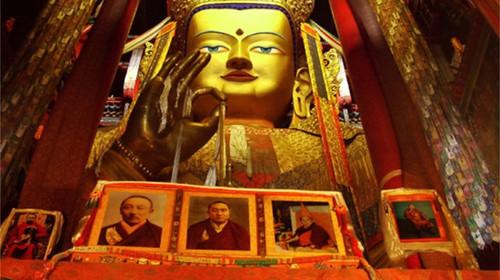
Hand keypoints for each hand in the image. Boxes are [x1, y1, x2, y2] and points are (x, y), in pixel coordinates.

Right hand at [113, 50, 224, 178]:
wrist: (154, 152)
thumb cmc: (176, 147)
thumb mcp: (202, 133)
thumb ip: (214, 119)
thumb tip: (224, 106)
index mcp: (185, 111)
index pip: (200, 94)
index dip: (213, 92)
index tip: (224, 97)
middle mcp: (174, 101)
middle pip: (187, 78)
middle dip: (197, 66)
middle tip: (206, 54)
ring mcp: (164, 96)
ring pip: (177, 74)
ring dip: (187, 62)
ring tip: (197, 52)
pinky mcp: (153, 93)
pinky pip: (161, 74)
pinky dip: (169, 65)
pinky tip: (176, 56)